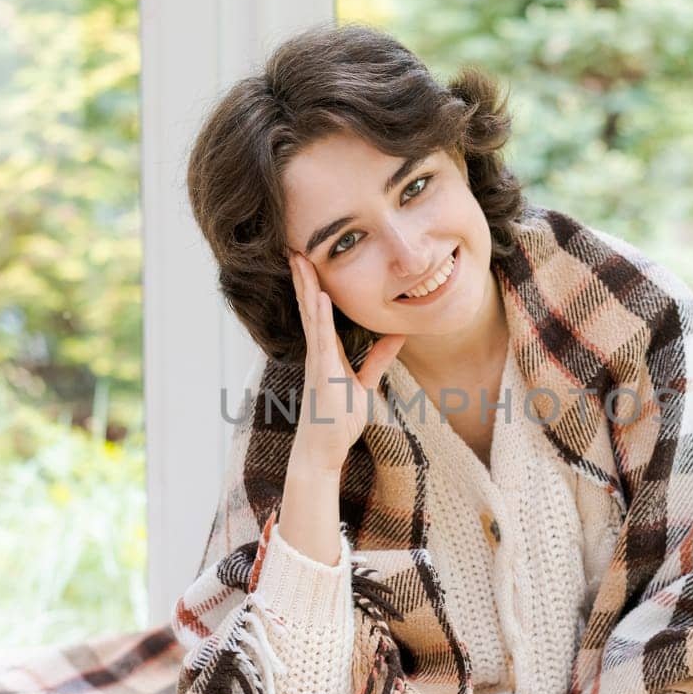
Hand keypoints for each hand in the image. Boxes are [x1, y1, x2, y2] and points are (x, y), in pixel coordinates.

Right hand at [288, 249, 405, 474]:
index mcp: (327, 350)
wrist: (324, 448)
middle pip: (308, 304)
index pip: (319, 309)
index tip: (308, 257)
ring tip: (300, 258)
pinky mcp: (321, 371)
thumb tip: (398, 335)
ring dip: (305, 285)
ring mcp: (316, 359)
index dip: (314, 283)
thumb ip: (378, 358)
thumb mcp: (364, 383)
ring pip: (310, 315)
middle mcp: (317, 349)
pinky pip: (320, 338)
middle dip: (303, 275)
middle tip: (294, 245)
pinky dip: (319, 316)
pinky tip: (318, 295)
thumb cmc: (339, 418)